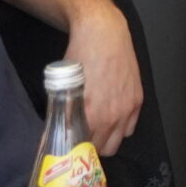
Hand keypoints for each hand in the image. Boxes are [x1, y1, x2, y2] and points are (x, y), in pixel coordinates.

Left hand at [64, 8, 142, 155]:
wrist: (104, 35)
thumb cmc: (80, 58)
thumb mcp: (63, 88)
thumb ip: (59, 116)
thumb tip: (48, 138)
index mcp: (92, 115)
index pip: (83, 148)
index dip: (73, 151)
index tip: (67, 150)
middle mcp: (113, 115)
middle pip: (102, 150)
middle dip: (90, 148)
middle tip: (80, 139)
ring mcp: (128, 108)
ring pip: (118, 142)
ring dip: (106, 140)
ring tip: (95, 130)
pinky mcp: (137, 99)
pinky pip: (130, 127)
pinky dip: (121, 129)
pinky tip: (110, 119)